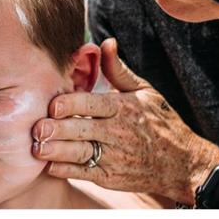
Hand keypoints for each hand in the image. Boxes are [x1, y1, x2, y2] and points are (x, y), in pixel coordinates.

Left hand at [31, 38, 218, 203]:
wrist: (181, 163)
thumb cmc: (160, 121)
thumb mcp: (144, 91)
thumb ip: (118, 69)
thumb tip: (106, 42)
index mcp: (123, 107)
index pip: (93, 104)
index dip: (71, 104)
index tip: (53, 105)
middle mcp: (117, 132)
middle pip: (83, 130)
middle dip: (58, 129)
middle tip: (37, 127)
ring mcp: (114, 156)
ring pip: (80, 153)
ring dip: (56, 151)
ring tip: (37, 147)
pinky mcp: (111, 176)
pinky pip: (84, 173)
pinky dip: (65, 169)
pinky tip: (49, 165)